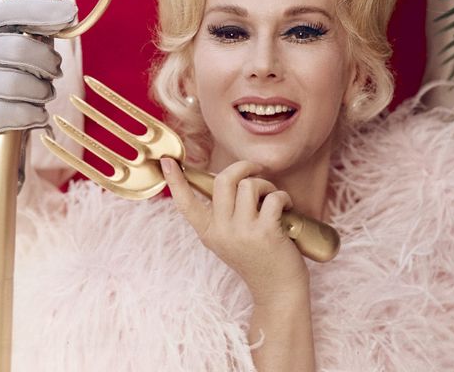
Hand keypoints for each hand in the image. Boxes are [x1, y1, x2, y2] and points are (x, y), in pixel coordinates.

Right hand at [0, 0, 76, 190]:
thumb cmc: (8, 82)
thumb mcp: (21, 54)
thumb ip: (40, 32)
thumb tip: (66, 10)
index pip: (9, 11)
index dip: (41, 10)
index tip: (70, 13)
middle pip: (19, 48)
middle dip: (47, 62)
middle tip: (55, 73)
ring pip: (15, 83)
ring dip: (40, 92)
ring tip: (45, 96)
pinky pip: (6, 112)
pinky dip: (30, 114)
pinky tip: (37, 115)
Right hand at [162, 158, 308, 304]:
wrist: (278, 292)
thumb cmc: (257, 258)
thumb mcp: (229, 239)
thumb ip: (223, 214)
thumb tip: (227, 178)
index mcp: (208, 232)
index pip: (186, 204)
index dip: (175, 181)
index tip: (166, 161)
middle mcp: (221, 231)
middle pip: (223, 180)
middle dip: (243, 167)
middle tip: (256, 170)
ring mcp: (242, 232)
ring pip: (249, 185)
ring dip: (266, 185)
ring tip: (272, 197)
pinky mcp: (265, 232)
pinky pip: (273, 196)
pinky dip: (283, 197)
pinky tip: (286, 208)